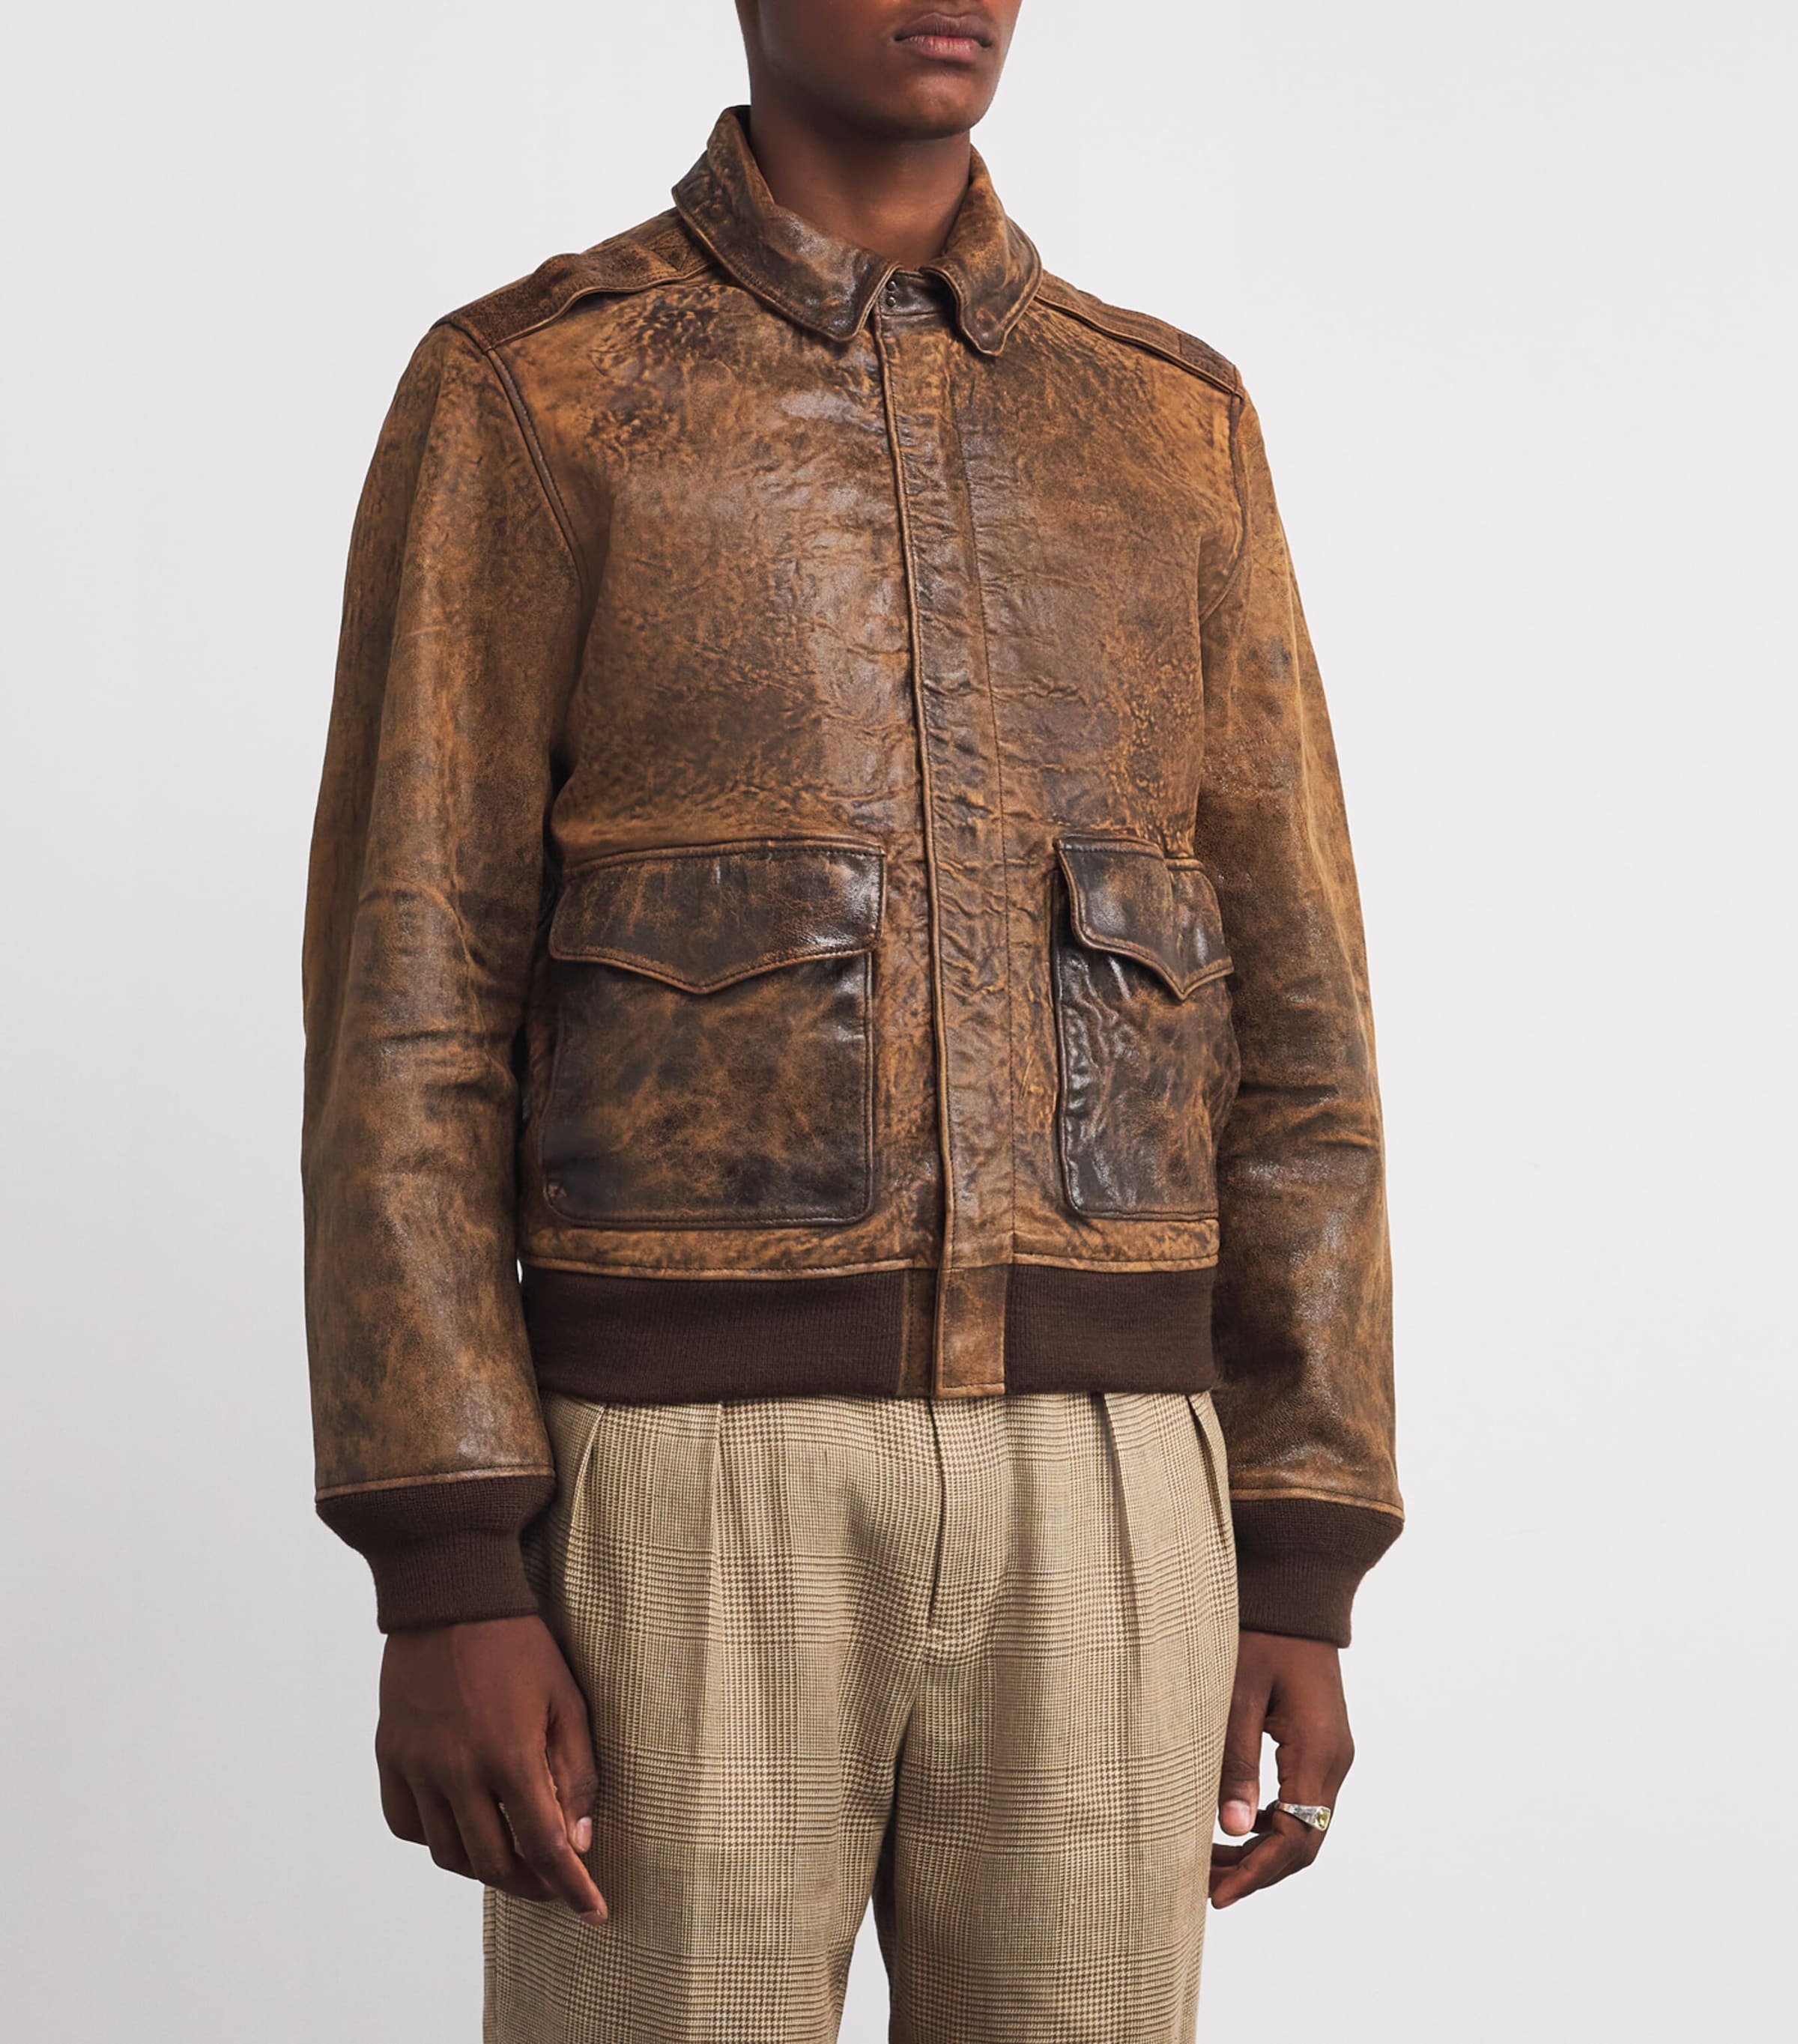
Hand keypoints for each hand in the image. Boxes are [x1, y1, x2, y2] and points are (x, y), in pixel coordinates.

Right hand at [375, 1614, 606, 1924]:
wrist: (450, 1596)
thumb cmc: (519, 1644)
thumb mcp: (566, 1699)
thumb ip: (578, 1773)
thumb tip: (580, 1841)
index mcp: (509, 1754)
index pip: (545, 1847)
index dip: (572, 1889)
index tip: (593, 1914)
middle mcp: (457, 1770)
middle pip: (493, 1863)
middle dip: (531, 1886)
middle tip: (555, 1884)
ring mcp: (417, 1765)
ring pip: (448, 1853)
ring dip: (484, 1869)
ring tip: (512, 1860)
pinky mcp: (390, 1755)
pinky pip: (407, 1824)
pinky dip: (436, 1840)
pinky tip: (461, 1828)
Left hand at [1209, 1631, 1352, 1908]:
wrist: (1297, 1592)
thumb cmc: (1262, 1633)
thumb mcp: (1237, 1694)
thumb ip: (1236, 1761)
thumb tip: (1229, 1829)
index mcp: (1318, 1751)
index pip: (1295, 1838)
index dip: (1256, 1873)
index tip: (1216, 1896)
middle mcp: (1334, 1760)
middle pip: (1303, 1841)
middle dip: (1256, 1870)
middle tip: (1205, 1886)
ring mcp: (1331, 1752)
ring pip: (1303, 1824)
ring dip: (1261, 1847)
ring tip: (1210, 1861)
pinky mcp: (1320, 1743)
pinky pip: (1301, 1800)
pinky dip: (1270, 1822)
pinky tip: (1232, 1820)